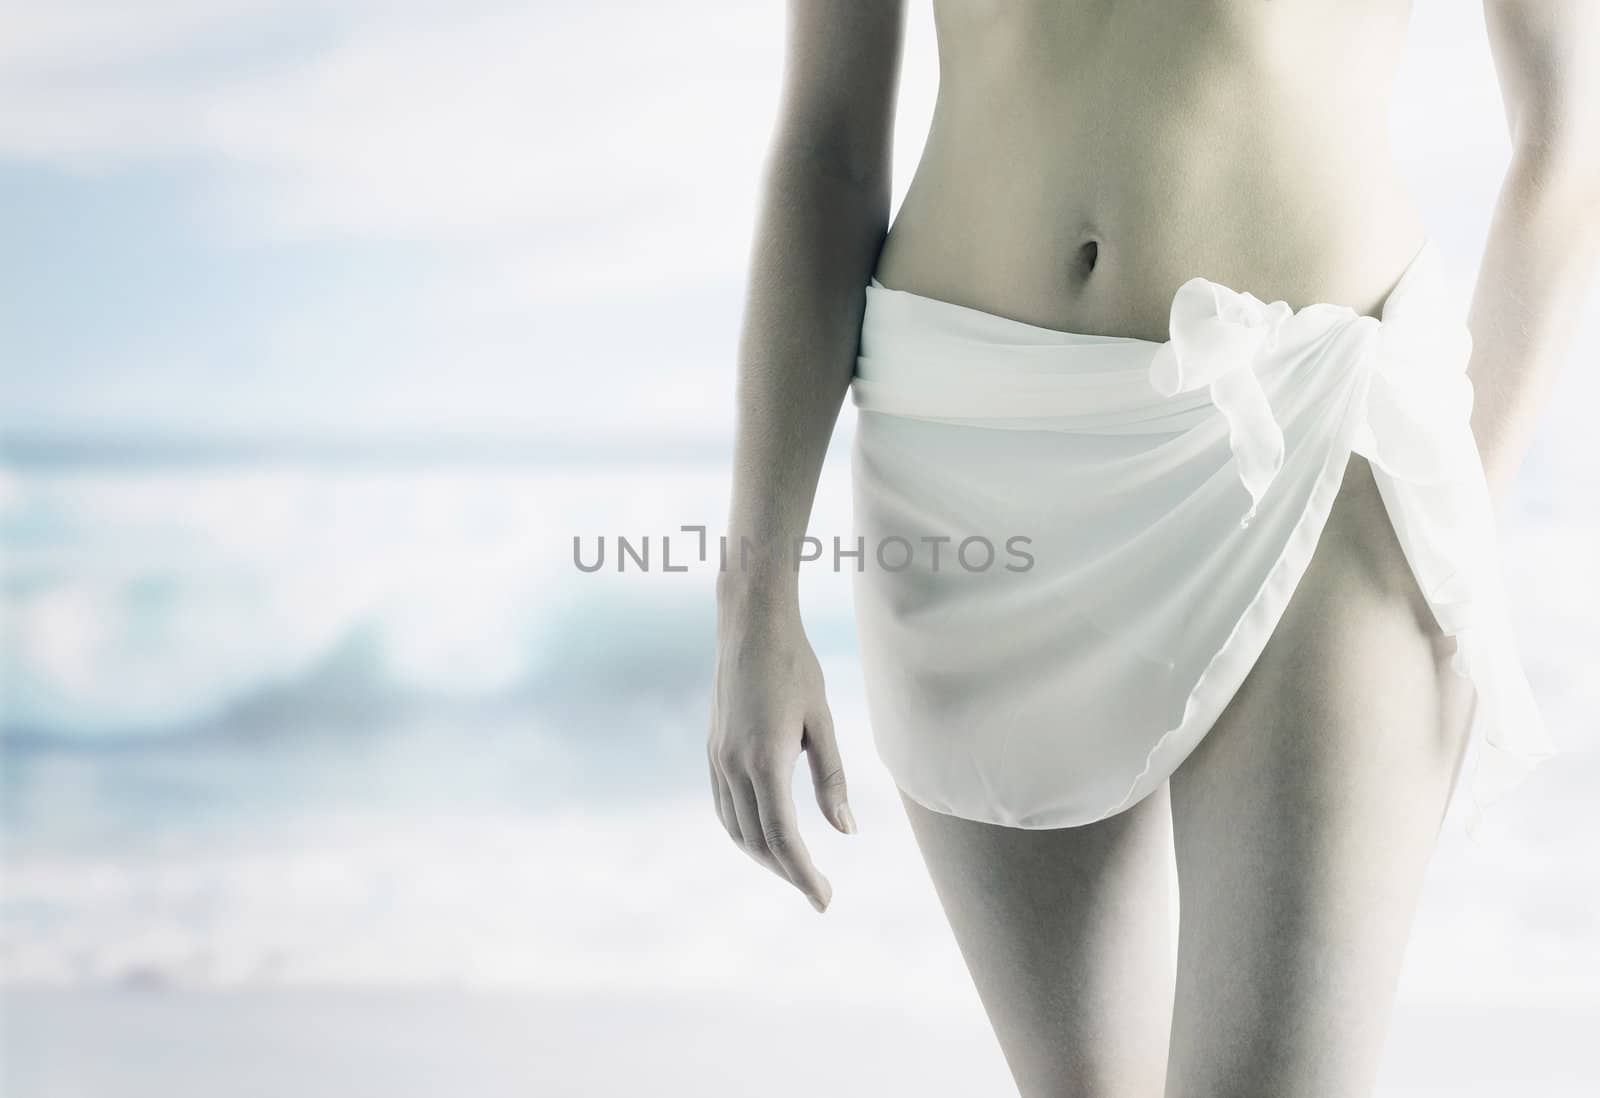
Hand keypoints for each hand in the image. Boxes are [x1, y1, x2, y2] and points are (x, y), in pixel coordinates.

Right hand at [707, 604, 854, 912]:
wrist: (749, 625)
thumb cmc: (794, 666)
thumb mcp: (821, 721)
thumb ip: (832, 779)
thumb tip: (846, 831)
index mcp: (765, 760)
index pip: (783, 837)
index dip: (803, 875)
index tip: (824, 901)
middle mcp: (733, 765)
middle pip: (757, 842)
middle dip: (787, 872)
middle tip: (818, 891)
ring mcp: (717, 758)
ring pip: (735, 829)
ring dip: (764, 857)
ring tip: (795, 869)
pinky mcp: (713, 750)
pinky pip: (724, 807)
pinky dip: (744, 832)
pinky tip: (765, 834)